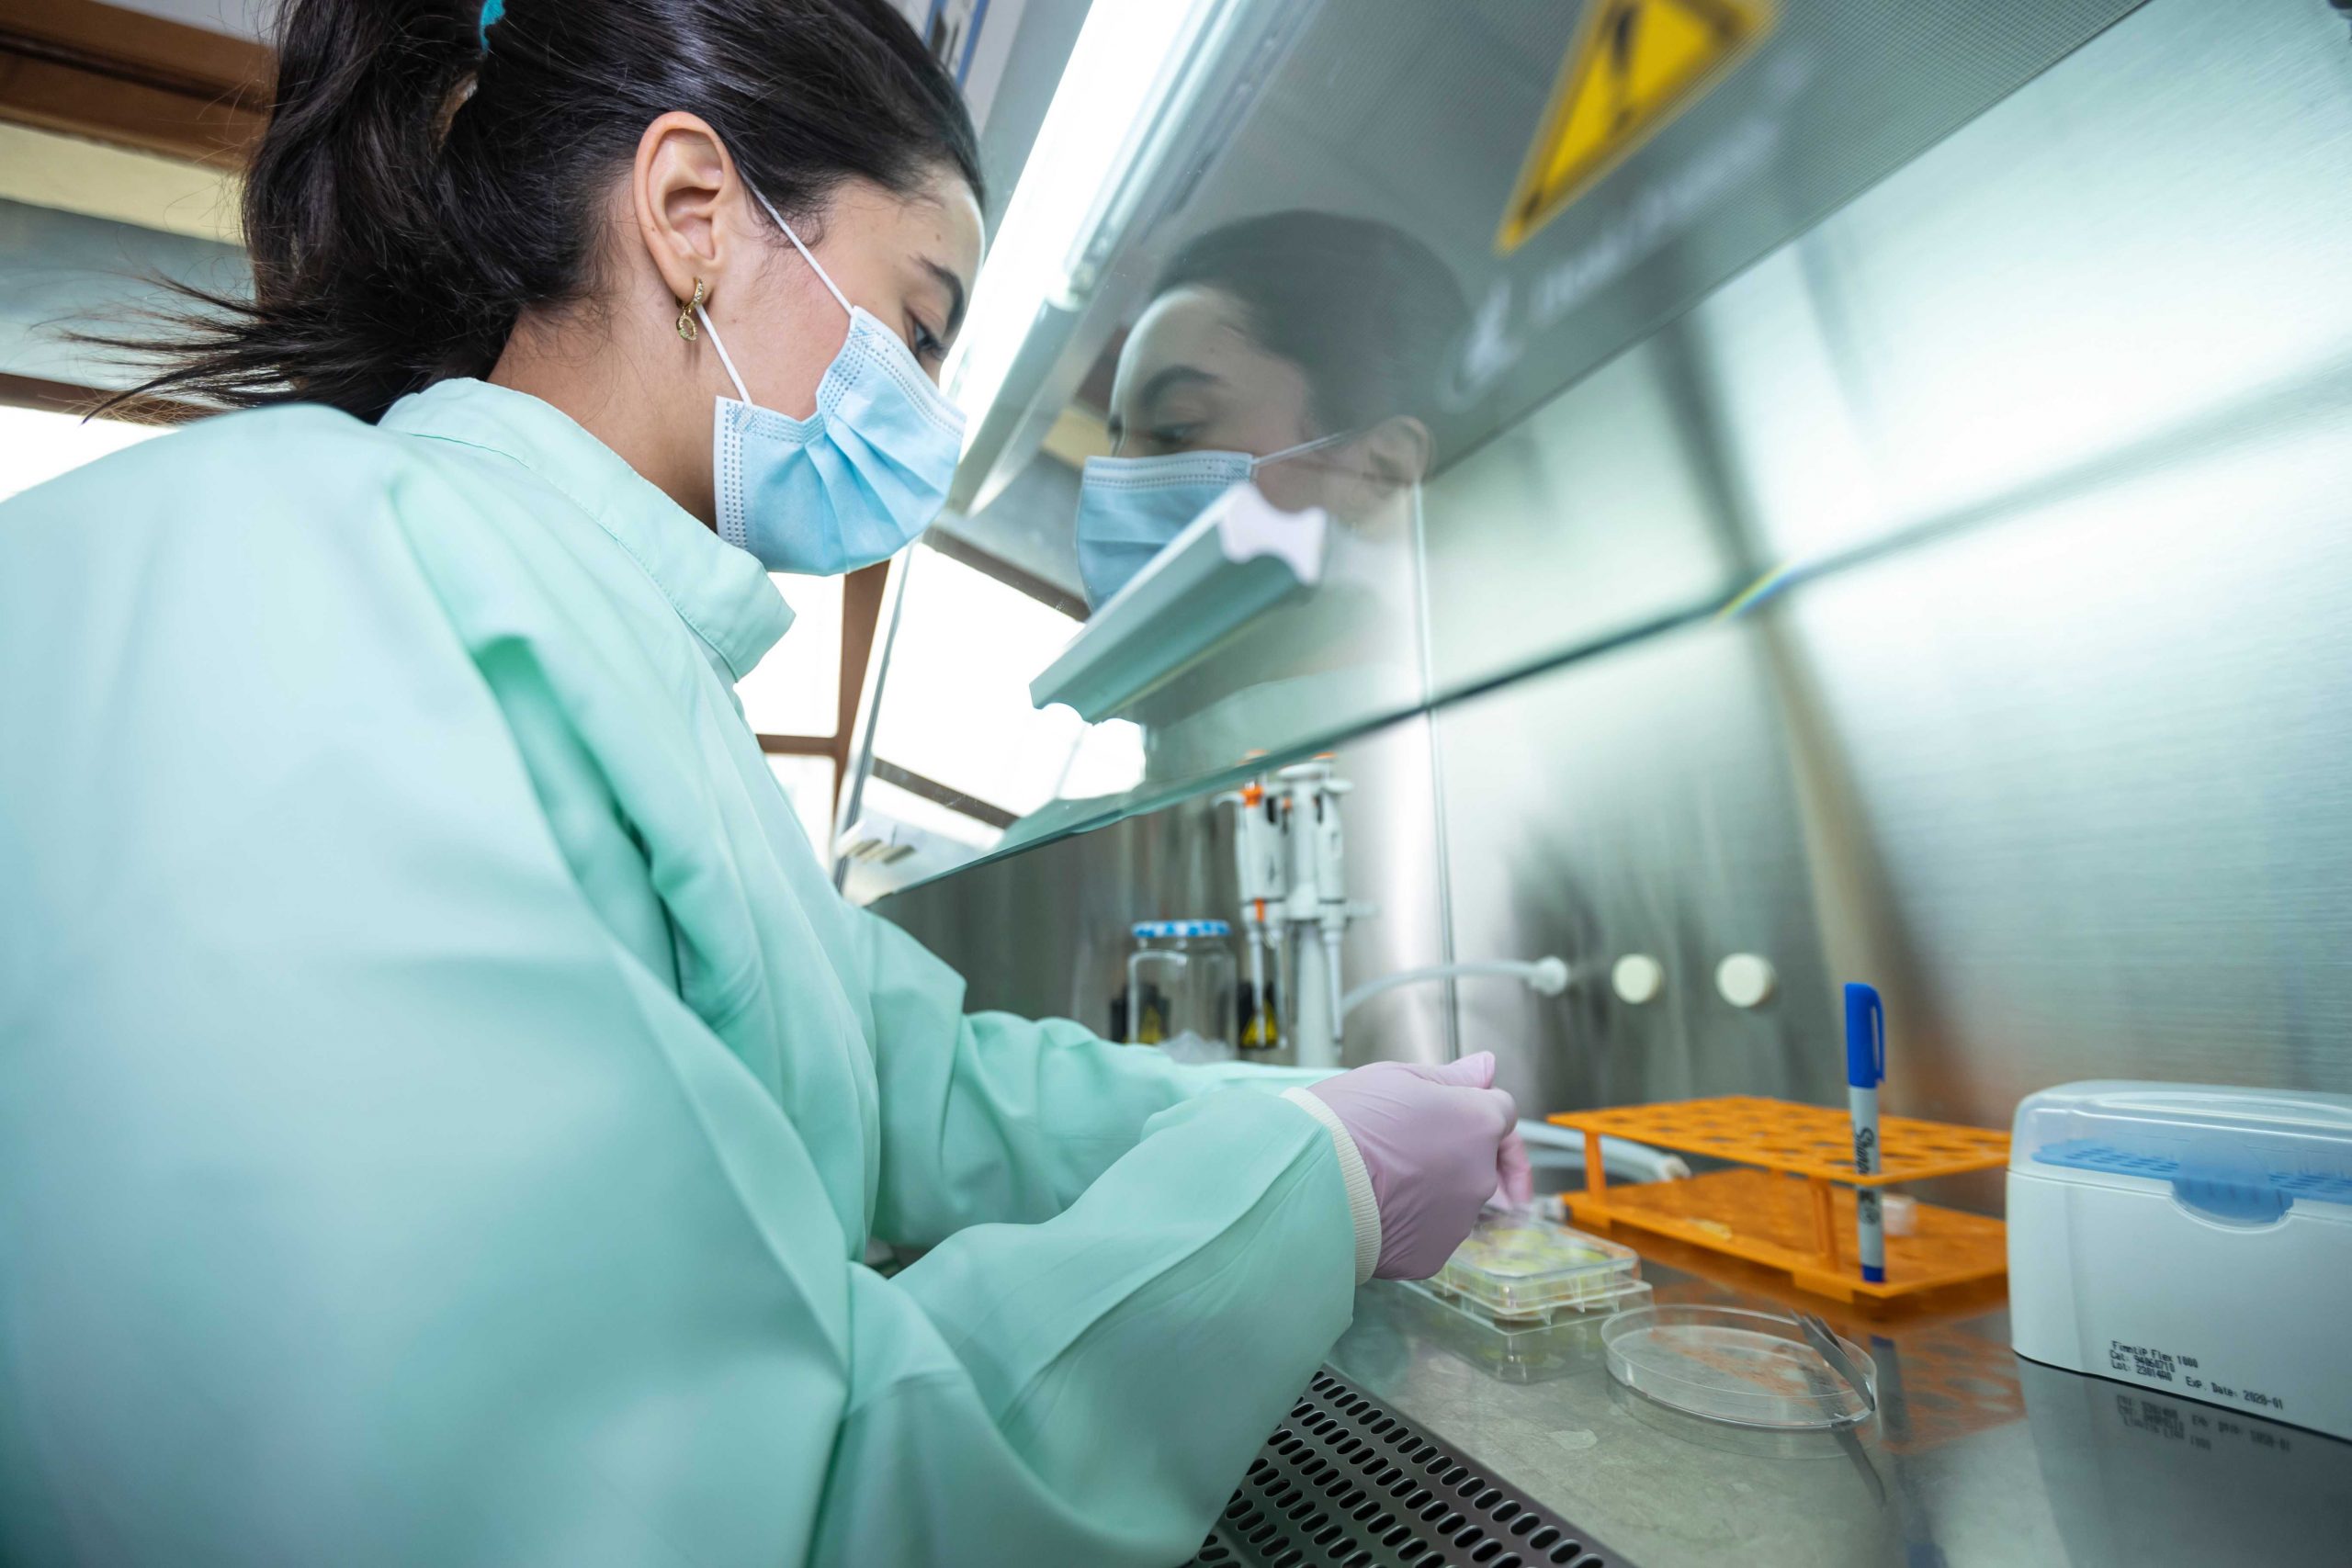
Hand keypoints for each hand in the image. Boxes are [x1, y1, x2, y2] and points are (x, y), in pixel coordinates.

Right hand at [1302, 1052, 1528, 1279]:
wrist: (1307, 1182)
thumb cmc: (1345, 1122)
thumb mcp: (1395, 1079)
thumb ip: (1451, 1077)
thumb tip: (1487, 1067)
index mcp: (1477, 1125)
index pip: (1504, 1115)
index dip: (1478, 1110)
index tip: (1456, 1117)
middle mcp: (1479, 1177)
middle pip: (1480, 1160)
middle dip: (1453, 1151)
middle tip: (1400, 1145)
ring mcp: (1457, 1222)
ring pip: (1453, 1199)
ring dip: (1431, 1189)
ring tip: (1378, 1177)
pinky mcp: (1431, 1257)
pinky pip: (1428, 1234)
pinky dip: (1410, 1224)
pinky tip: (1375, 1208)